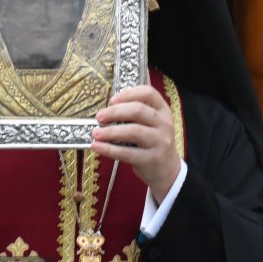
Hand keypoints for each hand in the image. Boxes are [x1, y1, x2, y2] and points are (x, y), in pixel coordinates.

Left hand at [90, 85, 180, 204]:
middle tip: (99, 117)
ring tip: (95, 133)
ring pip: (133, 132)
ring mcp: (160, 142)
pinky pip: (127, 153)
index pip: (148, 93)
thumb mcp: (151, 122)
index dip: (128, 94)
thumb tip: (109, 104)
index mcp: (163, 110)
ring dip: (110, 131)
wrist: (167, 168)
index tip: (111, 100)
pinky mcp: (152, 159)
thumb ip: (137, 111)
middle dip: (114, 112)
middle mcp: (164, 123)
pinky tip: (97, 146)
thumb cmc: (152, 141)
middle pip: (138, 111)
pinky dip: (109, 149)